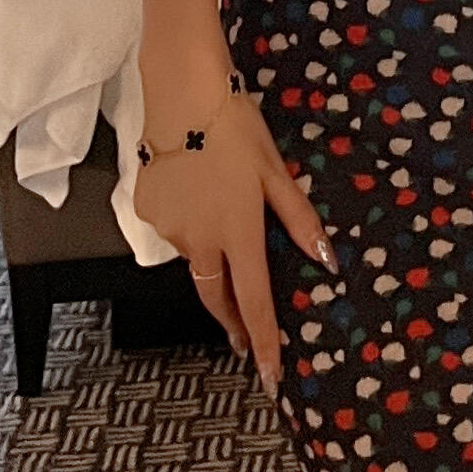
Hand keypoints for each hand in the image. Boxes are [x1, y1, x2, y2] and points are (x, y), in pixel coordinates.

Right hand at [129, 80, 327, 389]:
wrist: (180, 92)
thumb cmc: (236, 127)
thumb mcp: (276, 171)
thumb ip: (298, 220)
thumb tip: (326, 261)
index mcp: (238, 233)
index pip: (254, 303)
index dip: (265, 343)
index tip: (270, 379)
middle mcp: (200, 241)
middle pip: (216, 296)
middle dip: (231, 322)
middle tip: (243, 339)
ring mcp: (168, 229)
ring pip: (193, 257)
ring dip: (210, 254)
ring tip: (219, 213)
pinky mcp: (146, 211)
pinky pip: (172, 228)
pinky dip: (186, 221)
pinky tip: (193, 190)